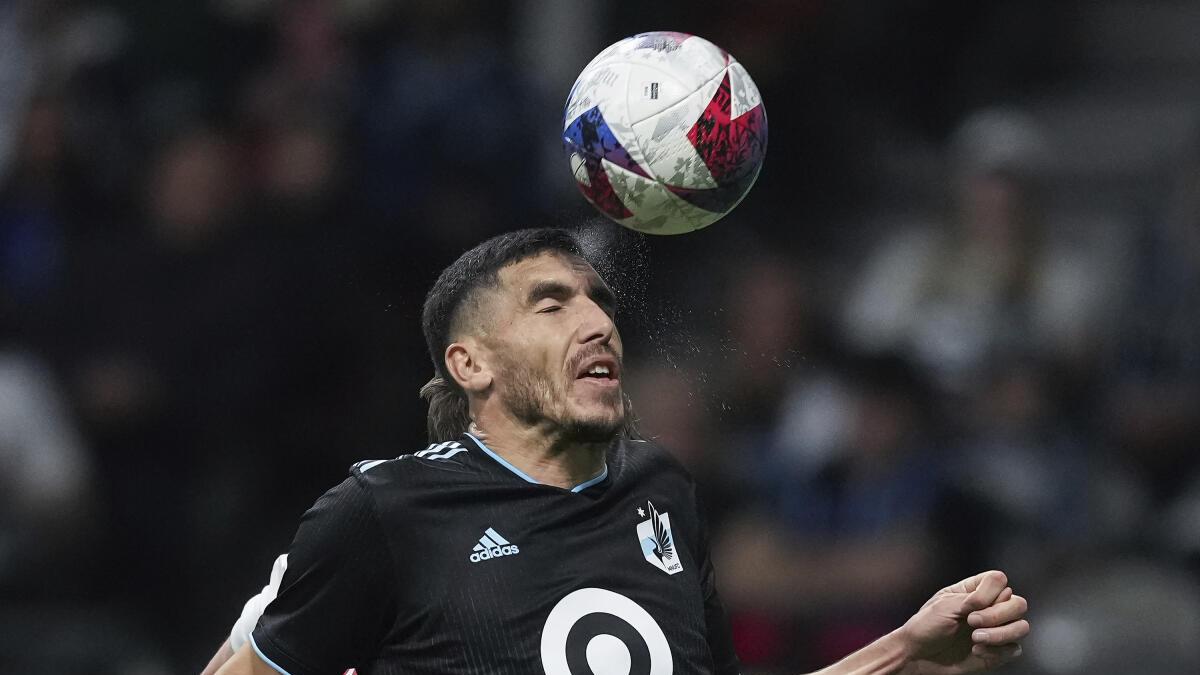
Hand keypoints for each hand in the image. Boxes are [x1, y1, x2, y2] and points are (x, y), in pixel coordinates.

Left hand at [898, 570, 1028, 673]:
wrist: (918, 656)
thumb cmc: (926, 626)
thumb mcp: (944, 605)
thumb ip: (972, 599)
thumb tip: (1002, 595)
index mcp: (974, 591)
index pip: (999, 580)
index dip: (990, 592)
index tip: (970, 605)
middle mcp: (989, 608)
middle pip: (1018, 603)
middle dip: (998, 614)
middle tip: (973, 622)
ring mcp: (995, 630)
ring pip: (1022, 627)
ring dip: (1000, 634)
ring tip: (976, 639)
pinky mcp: (998, 652)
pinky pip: (1014, 649)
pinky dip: (997, 651)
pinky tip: (976, 651)